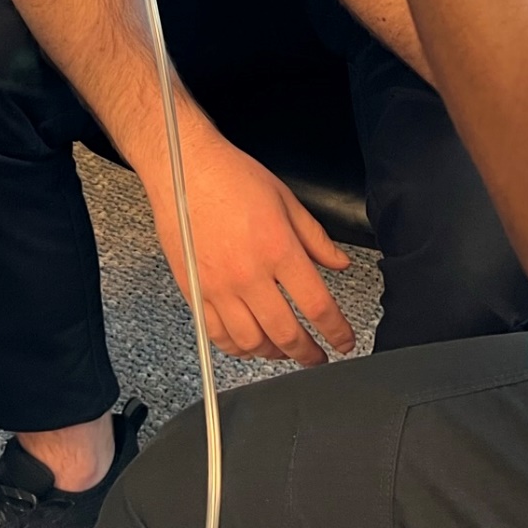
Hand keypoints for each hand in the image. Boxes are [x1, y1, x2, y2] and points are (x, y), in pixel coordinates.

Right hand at [143, 121, 354, 364]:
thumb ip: (315, 239)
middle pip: (286, 333)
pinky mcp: (194, 292)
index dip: (337, 331)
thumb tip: (339, 263)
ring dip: (274, 354)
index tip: (345, 341)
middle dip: (309, 354)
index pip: (317, 305)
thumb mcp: (286, 200)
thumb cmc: (231, 177)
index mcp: (278, 249)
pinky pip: (217, 335)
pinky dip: (237, 348)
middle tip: (319, 358)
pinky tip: (249, 344)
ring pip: (251, 342)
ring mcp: (218, 287)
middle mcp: (249, 274)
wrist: (183, 169)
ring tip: (285, 351)